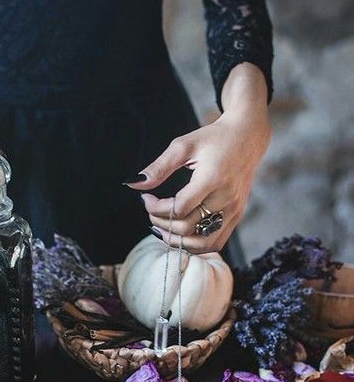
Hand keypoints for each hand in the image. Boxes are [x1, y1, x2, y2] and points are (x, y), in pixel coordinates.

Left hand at [125, 64, 270, 252]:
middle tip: (152, 211)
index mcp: (212, 178)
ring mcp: (233, 209)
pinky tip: (180, 233)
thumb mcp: (183, 146)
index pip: (179, 208)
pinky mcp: (237, 215)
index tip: (146, 198)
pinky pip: (215, 242)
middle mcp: (226, 198)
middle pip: (188, 228)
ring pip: (202, 243)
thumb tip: (133, 184)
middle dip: (162, 223)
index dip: (156, 208)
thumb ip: (158, 167)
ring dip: (177, 240)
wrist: (247, 137)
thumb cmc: (213, 138)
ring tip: (162, 227)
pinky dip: (194, 244)